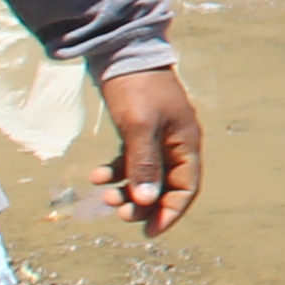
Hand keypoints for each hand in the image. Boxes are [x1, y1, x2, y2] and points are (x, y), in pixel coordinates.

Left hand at [93, 69, 202, 236]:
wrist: (121, 51)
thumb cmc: (136, 88)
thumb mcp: (139, 127)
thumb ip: (144, 164)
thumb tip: (147, 201)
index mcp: (186, 142)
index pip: (186, 188)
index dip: (170, 212)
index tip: (150, 232)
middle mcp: (176, 143)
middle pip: (165, 185)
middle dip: (143, 203)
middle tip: (119, 213)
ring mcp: (158, 136)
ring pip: (146, 176)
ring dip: (127, 189)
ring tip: (103, 194)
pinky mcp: (140, 130)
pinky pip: (132, 161)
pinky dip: (116, 172)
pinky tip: (98, 175)